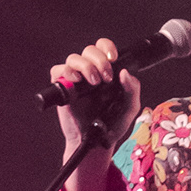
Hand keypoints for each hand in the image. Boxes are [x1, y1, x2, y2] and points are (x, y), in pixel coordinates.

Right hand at [47, 37, 141, 158]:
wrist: (97, 142)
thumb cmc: (112, 124)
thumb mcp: (130, 107)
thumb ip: (133, 89)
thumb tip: (125, 73)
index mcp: (105, 71)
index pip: (102, 48)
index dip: (107, 48)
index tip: (113, 59)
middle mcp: (89, 72)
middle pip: (89, 50)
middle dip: (99, 60)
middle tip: (107, 78)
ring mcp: (75, 80)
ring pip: (74, 58)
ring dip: (85, 66)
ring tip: (94, 83)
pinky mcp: (63, 89)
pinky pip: (57, 71)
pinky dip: (66, 72)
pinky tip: (77, 81)